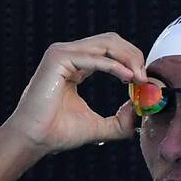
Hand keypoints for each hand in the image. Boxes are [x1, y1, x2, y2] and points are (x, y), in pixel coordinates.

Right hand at [4, 33, 145, 154]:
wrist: (34, 140)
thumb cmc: (58, 133)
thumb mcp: (97, 127)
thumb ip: (119, 121)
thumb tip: (137, 110)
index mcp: (75, 64)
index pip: (110, 50)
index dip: (131, 61)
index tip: (144, 81)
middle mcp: (68, 53)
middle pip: (111, 41)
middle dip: (133, 55)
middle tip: (146, 77)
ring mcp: (61, 53)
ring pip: (106, 43)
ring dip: (128, 59)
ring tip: (139, 78)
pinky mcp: (57, 58)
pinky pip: (94, 57)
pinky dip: (114, 66)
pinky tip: (127, 77)